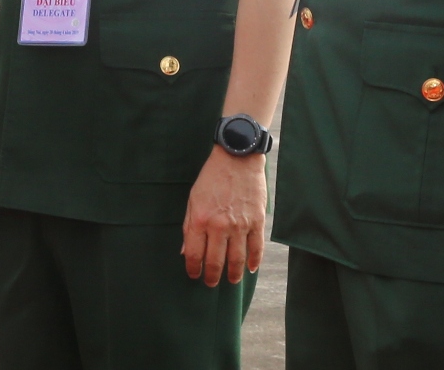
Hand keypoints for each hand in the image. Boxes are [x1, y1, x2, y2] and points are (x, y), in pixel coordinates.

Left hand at [181, 147, 265, 286]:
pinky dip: (254, 262)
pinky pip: (256, 248)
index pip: (195, 253)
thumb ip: (189, 226)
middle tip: (211, 283)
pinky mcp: (257, 222)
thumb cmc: (211, 178)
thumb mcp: (193, 199)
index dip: (193, 268)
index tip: (193, 275)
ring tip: (231, 281)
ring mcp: (241, 225)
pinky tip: (250, 269)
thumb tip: (186, 251)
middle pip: (216, 261)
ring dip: (234, 274)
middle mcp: (220, 226)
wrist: (237, 160)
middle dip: (212, 276)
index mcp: (200, 219)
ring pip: (237, 259)